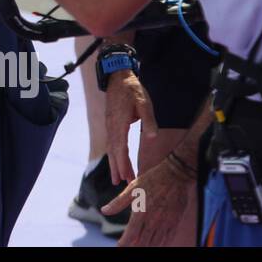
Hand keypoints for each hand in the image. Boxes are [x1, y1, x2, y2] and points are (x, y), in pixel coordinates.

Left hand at [101, 157, 192, 246]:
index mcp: (141, 212)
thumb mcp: (132, 189)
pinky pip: (168, 238)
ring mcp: (166, 222)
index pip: (131, 234)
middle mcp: (154, 220)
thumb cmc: (151, 180)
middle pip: (143, 241)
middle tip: (129, 248)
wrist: (175, 174)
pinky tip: (157, 244)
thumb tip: (103, 211)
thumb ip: (118, 203)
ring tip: (139, 247)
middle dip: (135, 247)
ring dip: (147, 246)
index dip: (124, 243)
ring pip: (156, 242)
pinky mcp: (175, 221)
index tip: (119, 246)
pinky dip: (161, 244)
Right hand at [104, 69, 157, 184]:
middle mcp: (112, 126)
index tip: (126, 176)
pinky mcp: (111, 123)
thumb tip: (152, 137)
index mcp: (120, 123)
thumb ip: (148, 120)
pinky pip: (112, 142)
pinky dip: (114, 154)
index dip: (123, 163)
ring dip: (115, 163)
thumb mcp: (144, 103)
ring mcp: (110, 125)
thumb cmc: (132, 90)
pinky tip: (117, 160)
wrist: (118, 77)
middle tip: (120, 183)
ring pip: (111, 148)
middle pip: (113, 151)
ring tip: (117, 177)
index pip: (120, 147)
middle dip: (117, 167)